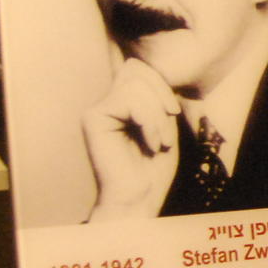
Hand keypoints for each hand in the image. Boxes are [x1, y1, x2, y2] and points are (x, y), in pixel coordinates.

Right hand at [83, 58, 180, 220]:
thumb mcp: (165, 125)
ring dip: (157, 114)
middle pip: (137, 69)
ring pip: (136, 84)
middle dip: (162, 94)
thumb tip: (152, 69)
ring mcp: (97, 109)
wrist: (139, 198)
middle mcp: (106, 103)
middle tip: (169, 125)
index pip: (139, 68)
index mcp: (123, 103)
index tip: (174, 113)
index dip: (161, 83)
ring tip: (159, 141)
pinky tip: (151, 144)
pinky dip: (149, 121)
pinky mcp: (93, 118)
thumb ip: (157, 98)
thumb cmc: (153, 169)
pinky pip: (129, 99)